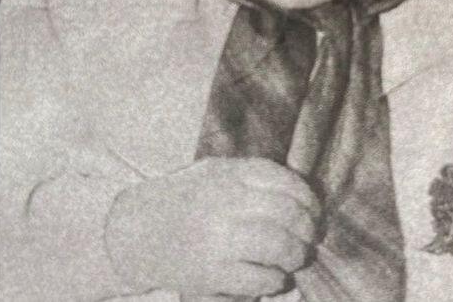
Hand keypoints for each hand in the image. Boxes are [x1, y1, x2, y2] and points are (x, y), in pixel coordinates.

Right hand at [105, 157, 319, 298]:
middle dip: (307, 230)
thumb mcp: (216, 172)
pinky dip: (275, 279)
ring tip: (297, 258)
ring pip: (278, 245)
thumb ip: (253, 178)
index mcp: (230, 174)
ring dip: (296, 255)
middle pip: (288, 214)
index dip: (309, 199)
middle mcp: (226, 202)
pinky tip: (275, 277)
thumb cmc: (186, 199)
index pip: (286, 182)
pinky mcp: (211, 272)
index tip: (314, 212)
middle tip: (309, 239)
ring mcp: (218, 238)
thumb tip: (300, 196)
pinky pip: (258, 277)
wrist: (138, 230)